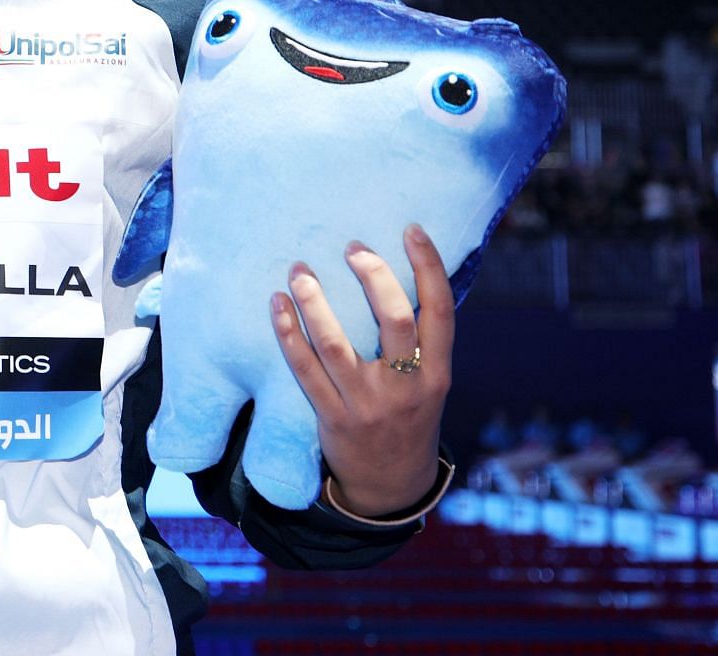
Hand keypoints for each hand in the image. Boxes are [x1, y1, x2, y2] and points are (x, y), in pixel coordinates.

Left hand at [271, 224, 451, 516]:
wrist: (391, 487)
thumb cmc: (409, 418)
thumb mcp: (429, 385)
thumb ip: (420, 341)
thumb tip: (399, 275)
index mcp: (436, 375)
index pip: (440, 312)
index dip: (429, 268)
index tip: (412, 230)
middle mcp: (405, 388)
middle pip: (393, 320)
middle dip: (373, 276)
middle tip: (353, 248)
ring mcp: (366, 404)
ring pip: (336, 343)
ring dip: (315, 301)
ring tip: (300, 270)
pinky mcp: (331, 418)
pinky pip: (303, 369)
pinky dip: (287, 333)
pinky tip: (276, 305)